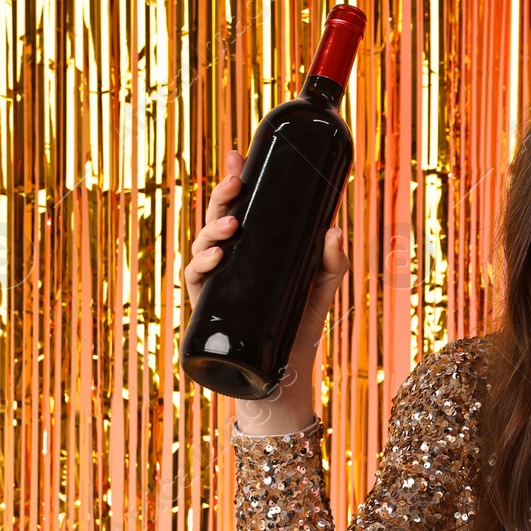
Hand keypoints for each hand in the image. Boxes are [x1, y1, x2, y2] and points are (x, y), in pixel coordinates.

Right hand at [183, 147, 350, 433]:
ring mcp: (216, 284)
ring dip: (213, 229)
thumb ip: (332, 262)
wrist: (286, 376)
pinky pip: (195, 280)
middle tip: (236, 181)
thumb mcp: (321, 290)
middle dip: (223, 196)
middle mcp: (230, 263)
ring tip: (232, 224)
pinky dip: (202, 265)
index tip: (238, 154)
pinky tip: (216, 257)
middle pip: (218, 219)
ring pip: (203, 244)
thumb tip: (335, 231)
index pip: (240, 208)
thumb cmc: (299, 329)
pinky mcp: (207, 308)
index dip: (234, 180)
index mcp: (253, 250)